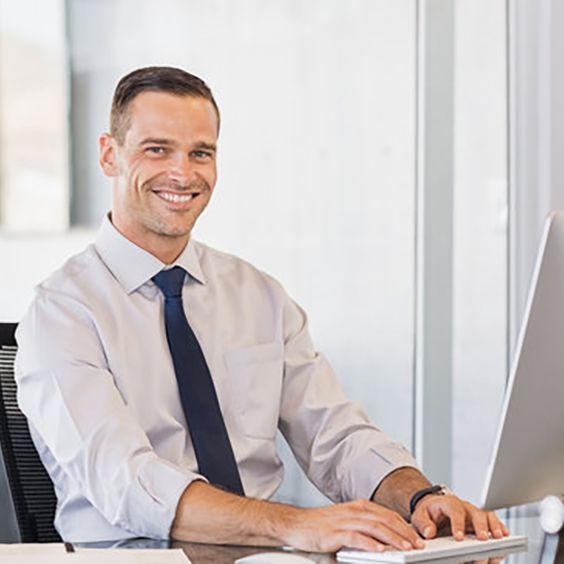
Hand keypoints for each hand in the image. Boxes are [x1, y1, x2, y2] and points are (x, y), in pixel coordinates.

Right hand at [283, 499, 424, 552]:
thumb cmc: (320, 526)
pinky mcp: (334, 533)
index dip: (404, 526)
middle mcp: (354, 510)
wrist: (295, 524)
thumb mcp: (346, 522)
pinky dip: (370, 544)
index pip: (387, 514)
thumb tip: (384, 540)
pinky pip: (355, 537)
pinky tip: (380, 551)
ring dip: (393, 538)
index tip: (417, 537)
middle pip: (385, 519)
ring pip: (374, 527)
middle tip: (418, 545)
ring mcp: (344, 520)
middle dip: (404, 533)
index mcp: (358, 507)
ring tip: (406, 548)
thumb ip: (364, 527)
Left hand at [410, 494, 508, 540]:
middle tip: (483, 540)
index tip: (458, 537)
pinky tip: (504, 542)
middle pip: (476, 513)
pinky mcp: (482, 524)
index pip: (455, 510)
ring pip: (489, 518)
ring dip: (495, 529)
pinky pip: (495, 525)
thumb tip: (429, 532)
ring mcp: (475, 515)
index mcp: (448, 502)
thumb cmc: (428, 514)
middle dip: (481, 527)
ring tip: (499, 542)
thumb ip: (423, 524)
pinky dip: (500, 532)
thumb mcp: (420, 516)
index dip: (457, 523)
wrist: (433, 511)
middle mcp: (465, 507)